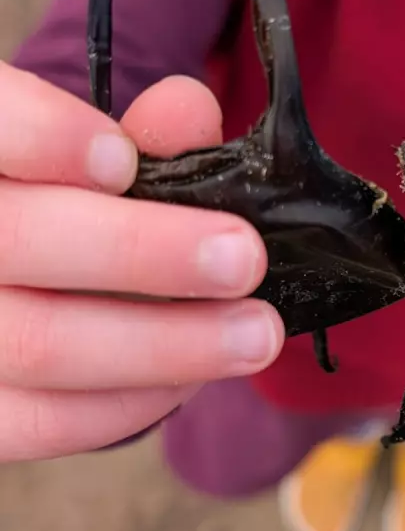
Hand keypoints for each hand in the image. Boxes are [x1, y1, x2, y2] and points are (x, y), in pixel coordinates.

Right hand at [0, 63, 283, 460]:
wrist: (30, 271)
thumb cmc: (71, 205)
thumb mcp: (96, 156)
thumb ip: (142, 132)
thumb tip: (191, 110)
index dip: (44, 138)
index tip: (121, 161)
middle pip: (18, 243)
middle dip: (142, 253)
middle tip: (243, 259)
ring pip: (39, 345)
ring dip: (166, 344)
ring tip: (255, 333)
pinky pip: (44, 420)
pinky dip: (129, 403)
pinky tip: (194, 376)